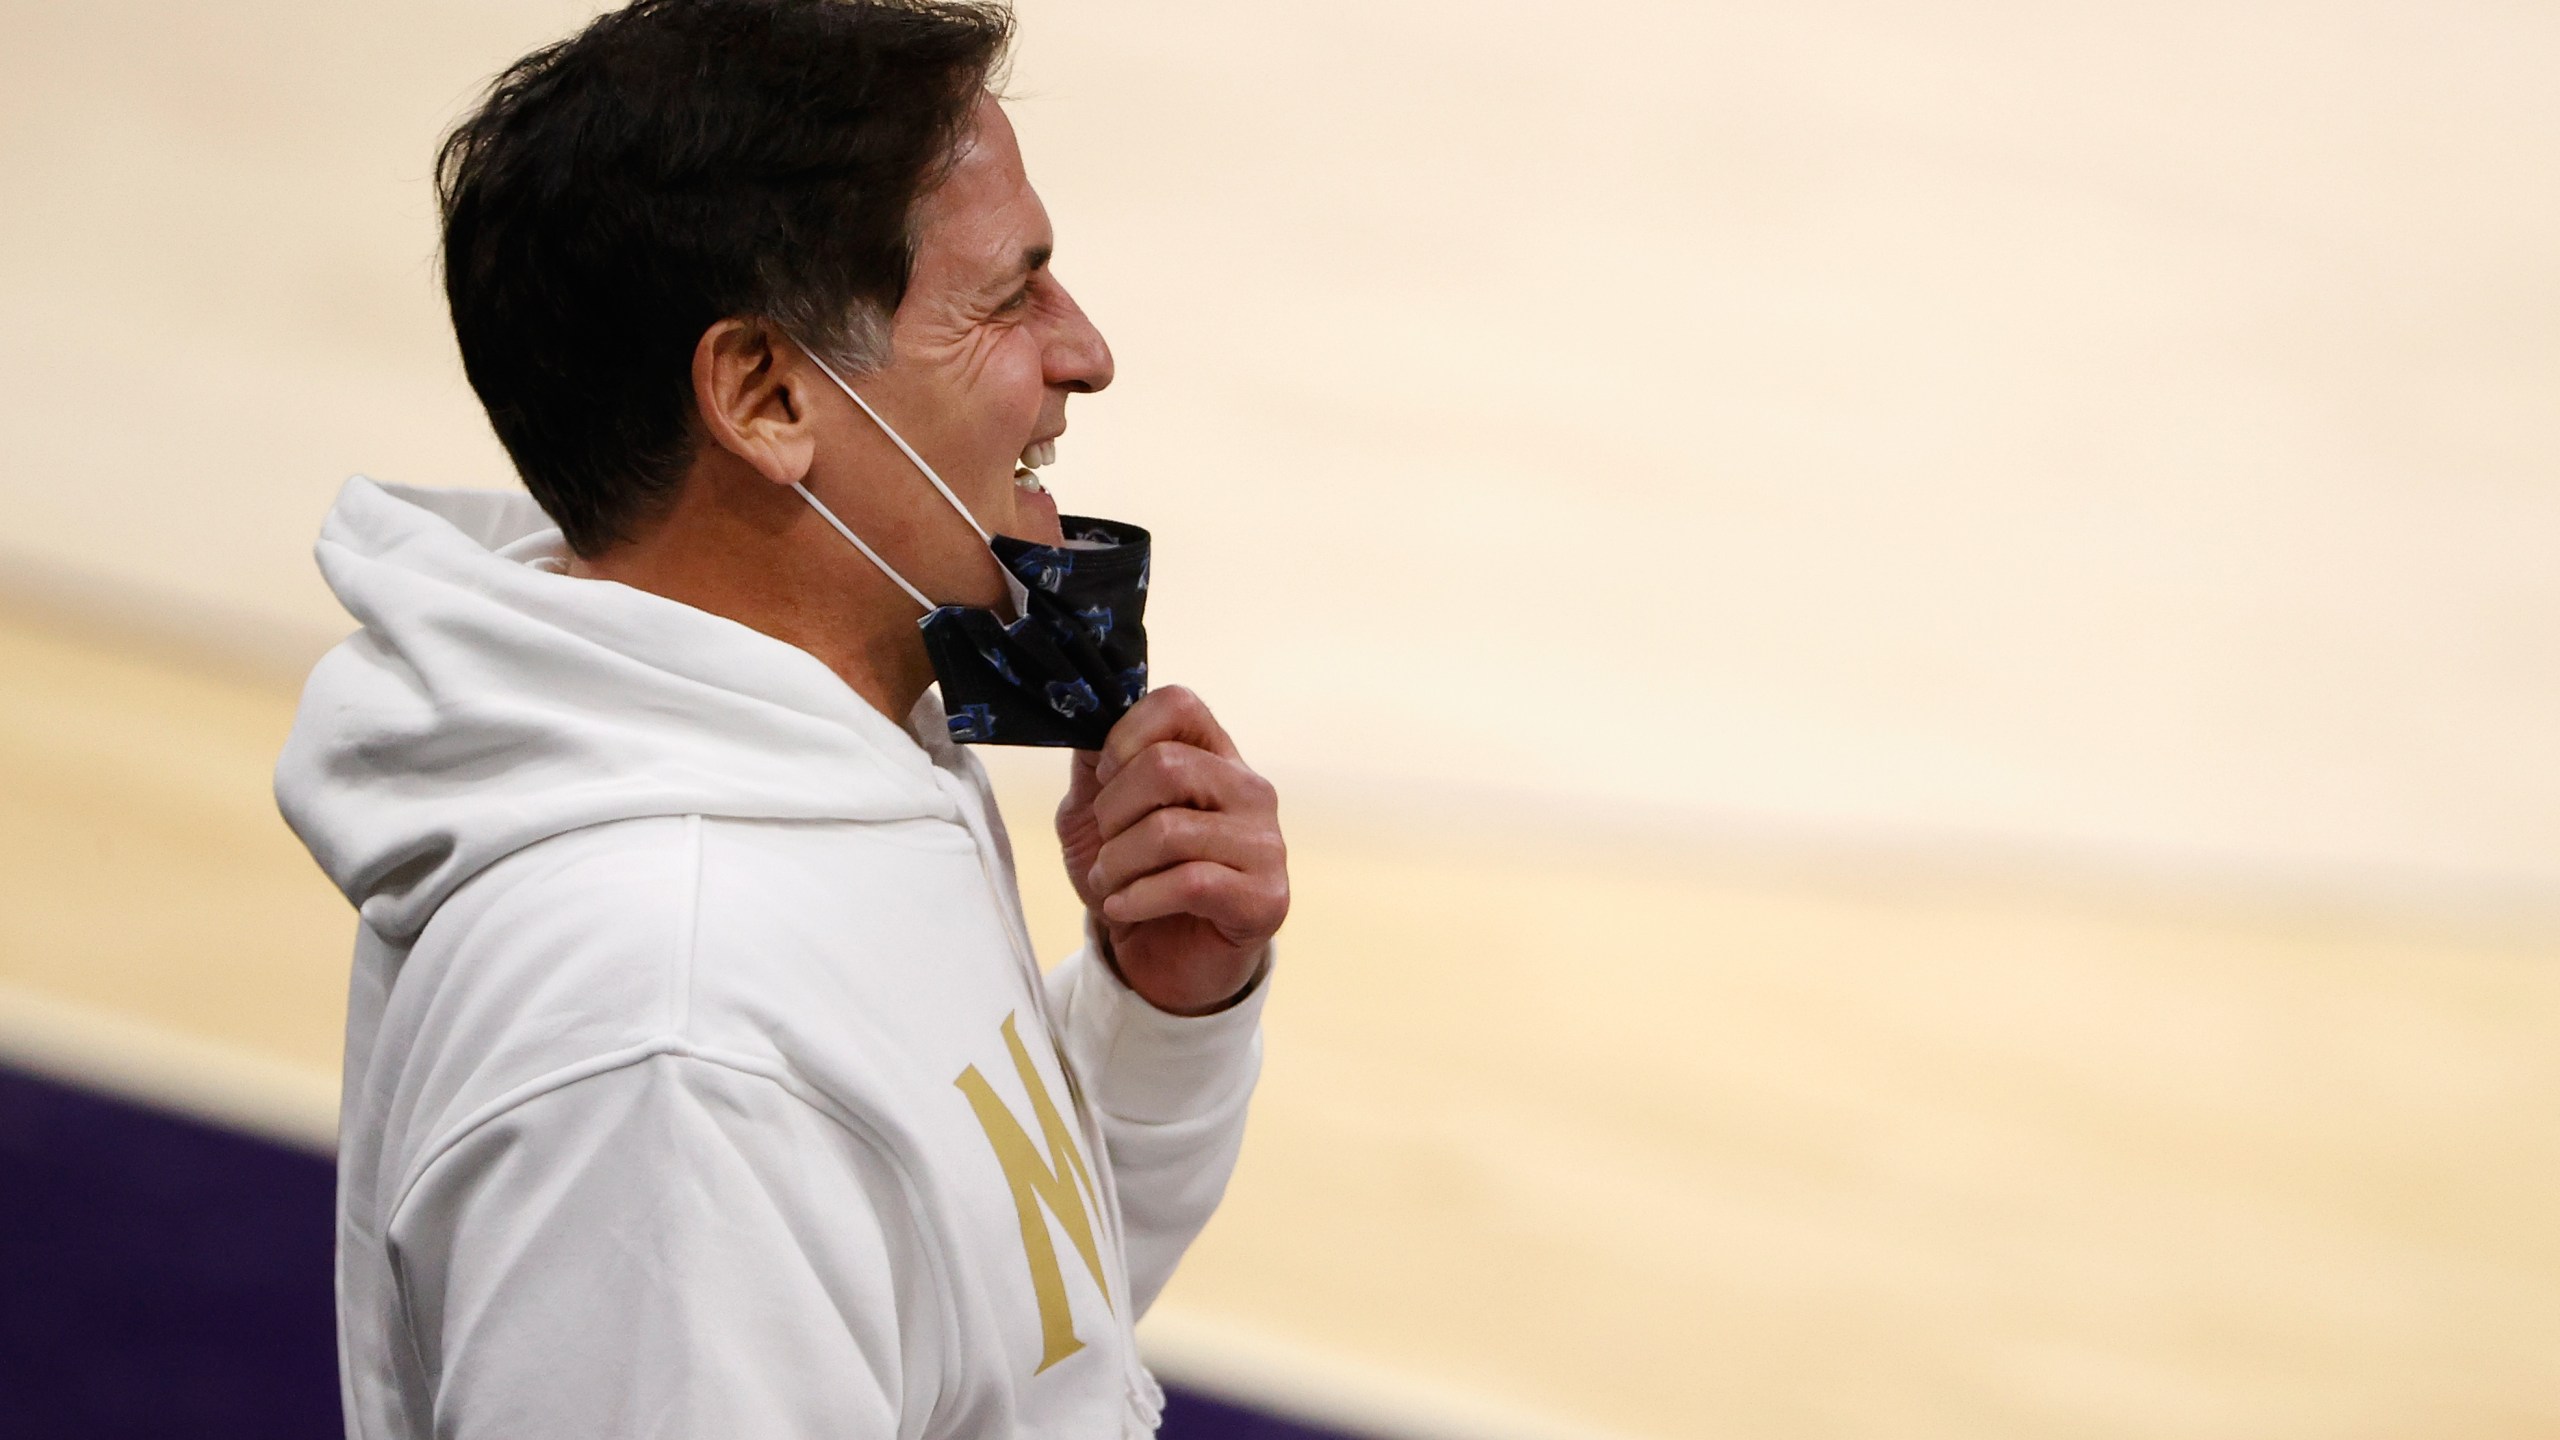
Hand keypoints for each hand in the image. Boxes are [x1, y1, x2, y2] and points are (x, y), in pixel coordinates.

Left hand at [1055, 687, 1287, 1014]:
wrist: (1157, 963)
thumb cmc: (1134, 879)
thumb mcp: (1097, 814)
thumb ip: (1095, 764)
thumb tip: (1084, 717)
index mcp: (1215, 756)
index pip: (1179, 705)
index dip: (1124, 737)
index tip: (1105, 780)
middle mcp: (1250, 790)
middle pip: (1165, 765)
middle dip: (1112, 812)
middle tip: (1107, 847)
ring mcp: (1265, 844)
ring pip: (1169, 830)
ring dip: (1117, 864)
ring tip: (1111, 885)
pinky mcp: (1266, 898)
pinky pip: (1188, 883)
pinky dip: (1138, 898)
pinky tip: (1125, 908)